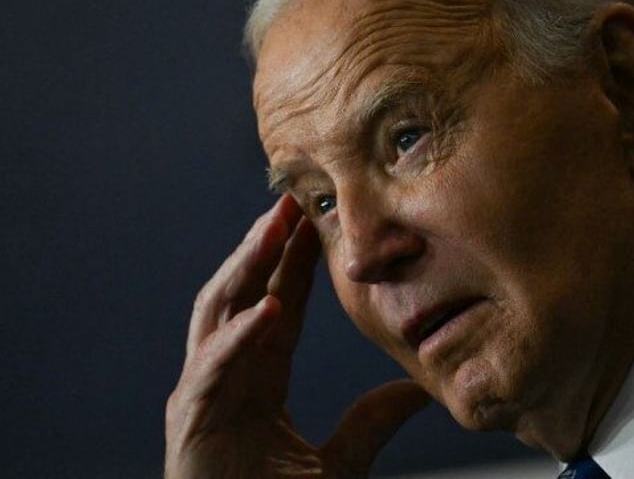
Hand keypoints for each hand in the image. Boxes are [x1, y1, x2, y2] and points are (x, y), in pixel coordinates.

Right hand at [165, 195, 429, 477]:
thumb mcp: (342, 459)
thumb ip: (373, 421)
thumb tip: (421, 390)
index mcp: (259, 377)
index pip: (279, 303)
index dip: (295, 262)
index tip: (316, 221)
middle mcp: (227, 374)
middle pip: (244, 293)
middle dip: (264, 247)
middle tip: (290, 201)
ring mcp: (204, 392)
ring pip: (218, 314)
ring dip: (244, 269)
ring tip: (271, 230)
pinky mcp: (192, 420)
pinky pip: (213, 368)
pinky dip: (239, 337)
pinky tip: (269, 308)